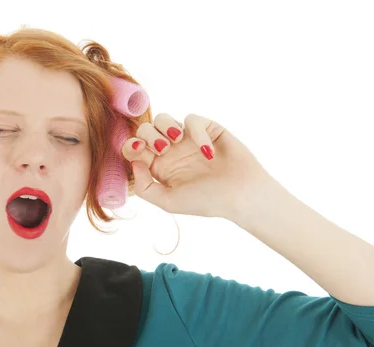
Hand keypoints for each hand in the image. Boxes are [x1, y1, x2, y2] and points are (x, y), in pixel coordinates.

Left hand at [120, 113, 274, 220]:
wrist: (241, 195)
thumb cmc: (206, 201)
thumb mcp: (169, 201)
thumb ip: (145, 187)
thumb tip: (134, 161)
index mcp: (158, 168)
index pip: (135, 149)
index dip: (131, 146)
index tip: (139, 150)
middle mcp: (170, 151)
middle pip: (145, 130)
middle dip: (148, 135)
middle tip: (162, 149)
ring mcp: (187, 139)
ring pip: (163, 119)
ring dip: (164, 126)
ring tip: (174, 142)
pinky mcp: (207, 129)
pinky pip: (192, 119)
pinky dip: (196, 132)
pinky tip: (206, 152)